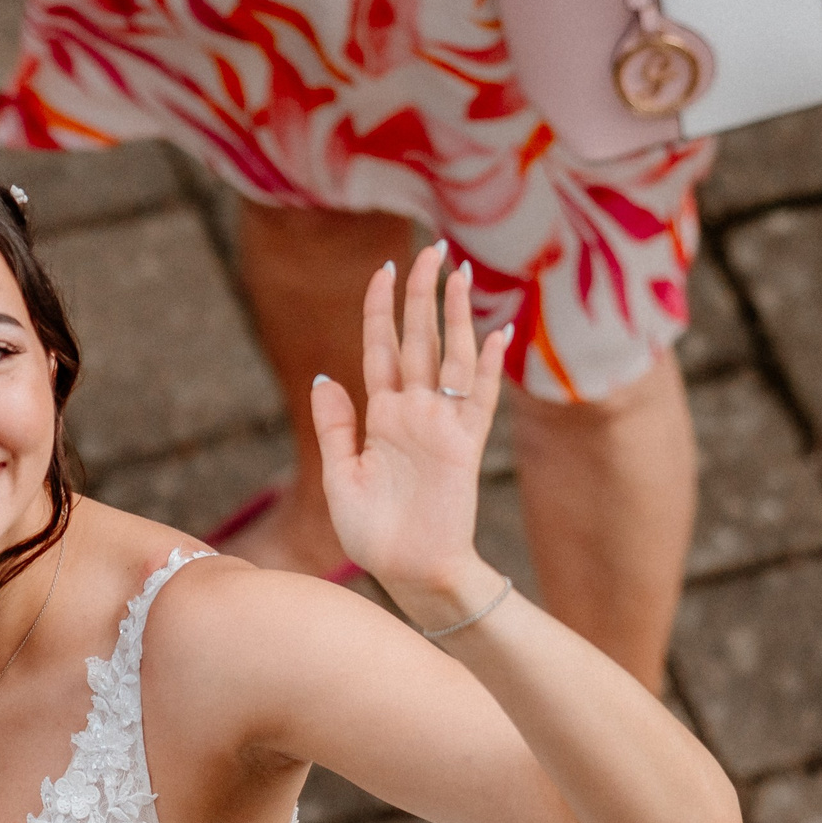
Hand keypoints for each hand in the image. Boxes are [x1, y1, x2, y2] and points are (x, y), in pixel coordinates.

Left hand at [309, 244, 509, 623]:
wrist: (409, 573)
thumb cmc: (373, 534)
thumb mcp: (340, 476)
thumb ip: (336, 426)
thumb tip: (325, 375)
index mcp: (381, 416)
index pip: (381, 348)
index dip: (381, 309)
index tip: (384, 268)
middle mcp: (413, 412)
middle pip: (419, 340)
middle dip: (423, 295)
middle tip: (432, 249)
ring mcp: (442, 426)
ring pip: (451, 357)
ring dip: (455, 316)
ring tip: (459, 273)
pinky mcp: (466, 447)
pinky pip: (480, 399)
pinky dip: (489, 367)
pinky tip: (496, 333)